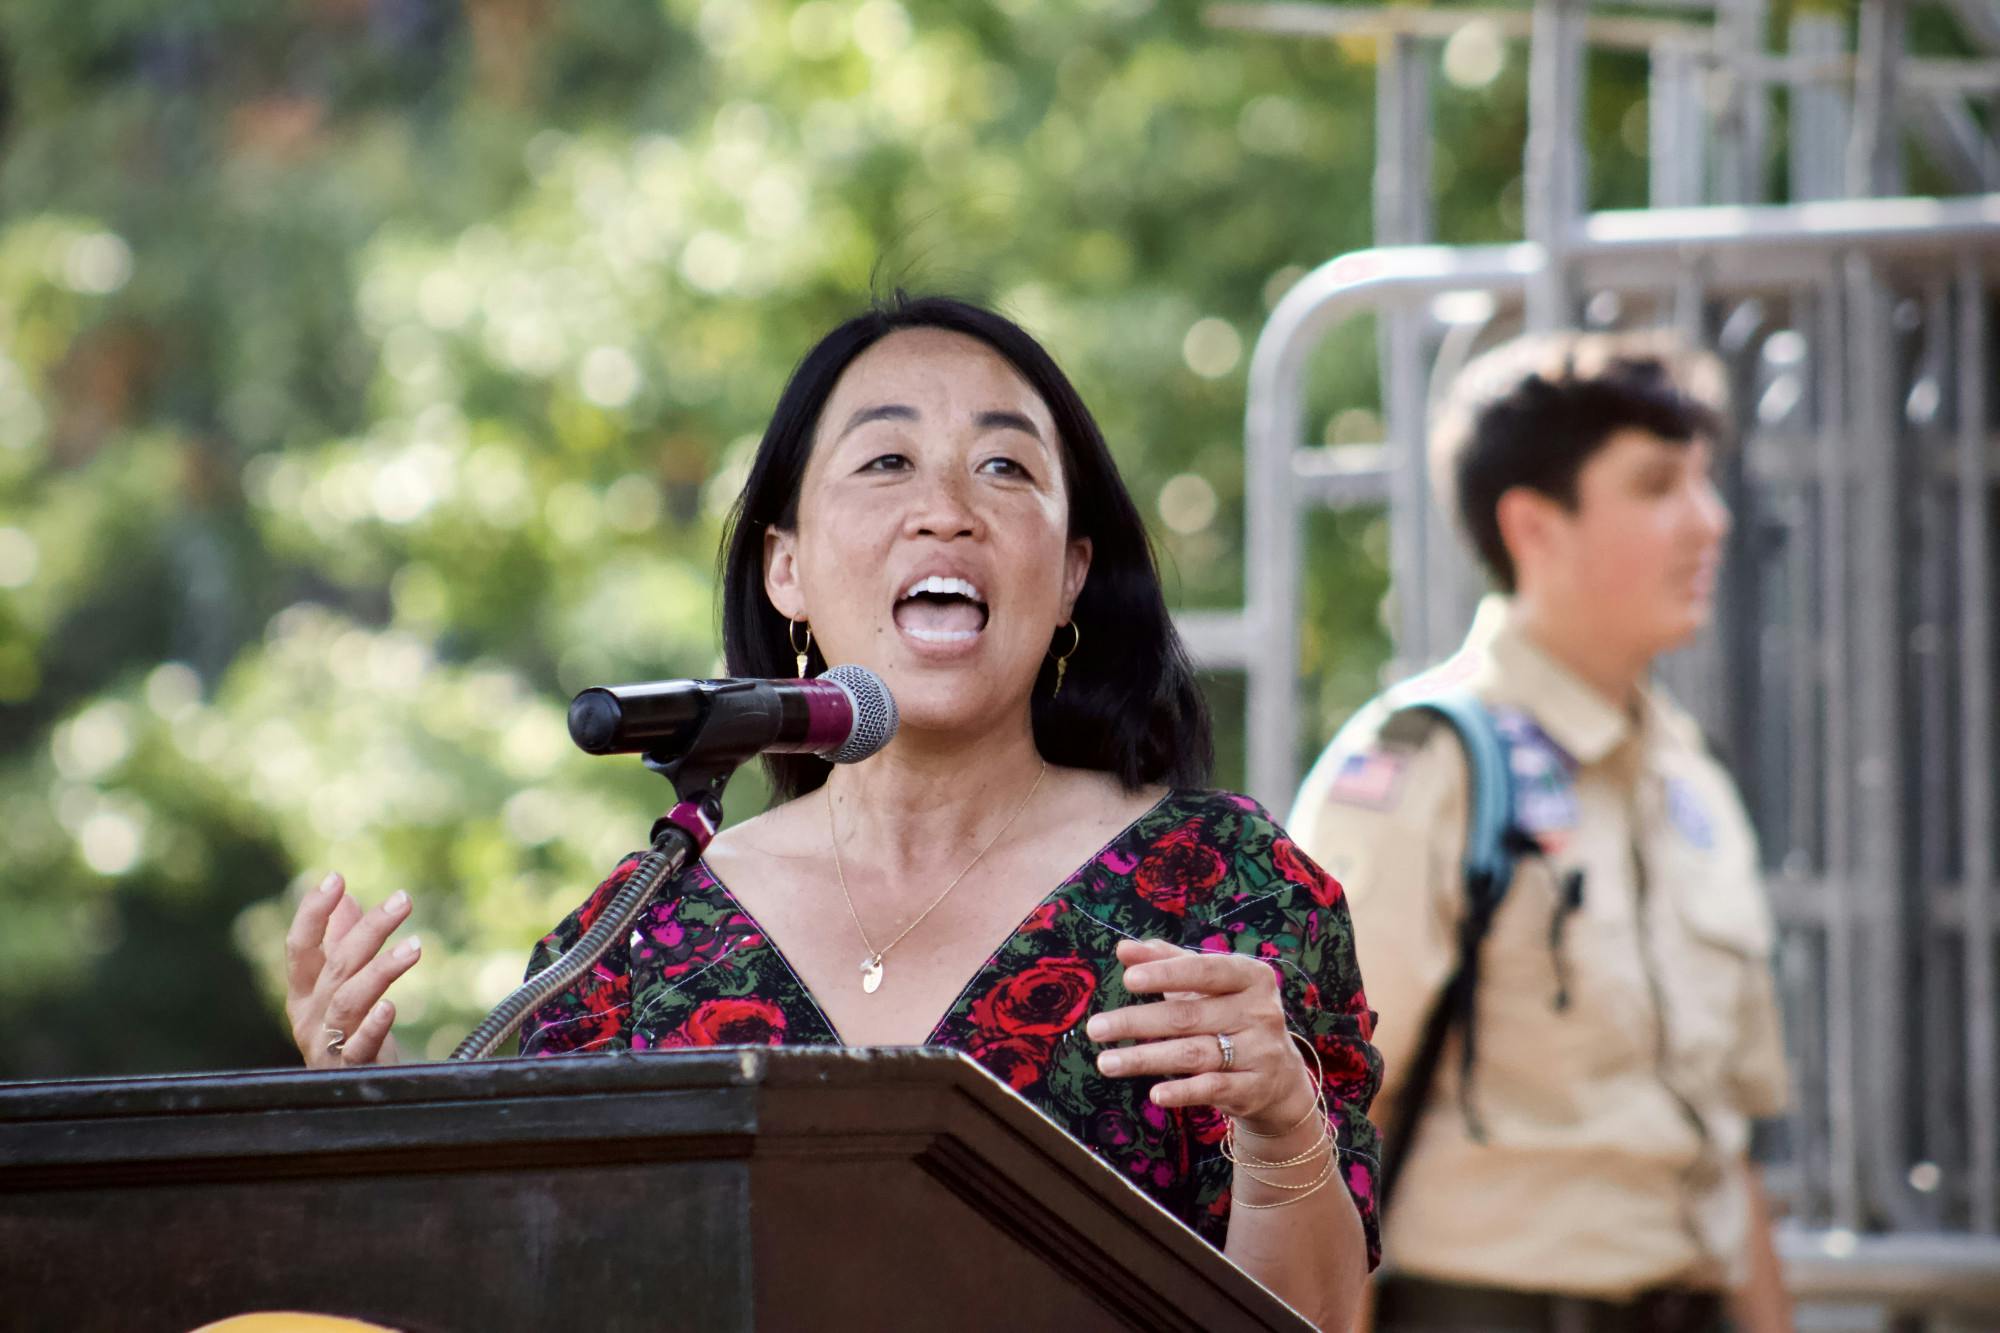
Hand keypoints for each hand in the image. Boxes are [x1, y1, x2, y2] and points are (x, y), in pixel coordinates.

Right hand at [283, 871, 419, 1067]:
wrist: (354, 1093)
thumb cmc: (348, 1032)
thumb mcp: (342, 987)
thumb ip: (340, 944)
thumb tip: (347, 897)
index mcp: (303, 991)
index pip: (300, 946)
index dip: (313, 912)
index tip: (334, 878)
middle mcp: (309, 1015)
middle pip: (336, 966)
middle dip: (369, 930)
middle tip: (404, 900)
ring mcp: (326, 1043)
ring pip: (349, 1001)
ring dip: (381, 970)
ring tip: (415, 946)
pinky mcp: (350, 1070)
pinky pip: (360, 1047)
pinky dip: (373, 1027)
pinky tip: (390, 1007)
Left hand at [1084, 937, 1316, 1135]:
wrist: (1279, 1075)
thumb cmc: (1231, 1015)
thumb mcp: (1207, 986)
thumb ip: (1168, 962)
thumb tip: (1124, 948)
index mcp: (1250, 976)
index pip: (1204, 970)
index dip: (1166, 974)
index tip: (1128, 979)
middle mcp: (1260, 1012)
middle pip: (1189, 1016)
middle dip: (1138, 1022)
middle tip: (1095, 1028)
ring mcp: (1260, 1052)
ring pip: (1194, 1054)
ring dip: (1146, 1059)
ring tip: (1105, 1062)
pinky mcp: (1253, 1089)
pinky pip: (1213, 1088)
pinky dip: (1183, 1091)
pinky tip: (1154, 1094)